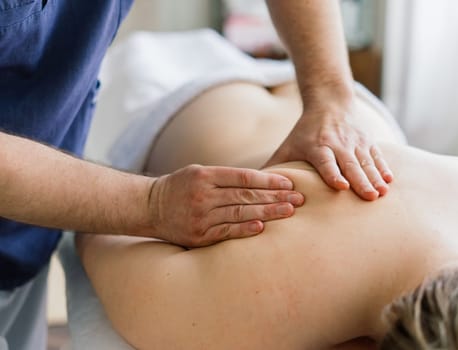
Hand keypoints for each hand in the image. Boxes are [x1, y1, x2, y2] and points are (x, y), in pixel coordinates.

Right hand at [147, 165, 303, 246]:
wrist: (150, 207)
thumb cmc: (181, 186)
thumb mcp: (199, 172)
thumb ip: (226, 177)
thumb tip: (262, 183)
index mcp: (206, 176)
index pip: (245, 178)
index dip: (269, 181)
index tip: (289, 184)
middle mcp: (204, 195)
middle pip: (247, 196)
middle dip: (275, 198)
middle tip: (299, 200)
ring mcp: (201, 216)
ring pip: (240, 214)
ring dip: (267, 214)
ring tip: (289, 213)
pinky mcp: (198, 235)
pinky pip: (226, 232)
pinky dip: (245, 230)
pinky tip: (262, 228)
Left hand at [265, 103, 392, 199]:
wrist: (330, 103)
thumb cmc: (305, 133)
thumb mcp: (289, 146)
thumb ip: (276, 166)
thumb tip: (256, 188)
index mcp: (317, 145)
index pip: (326, 161)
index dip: (333, 173)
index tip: (340, 186)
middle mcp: (338, 142)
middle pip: (350, 163)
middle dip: (360, 180)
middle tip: (369, 197)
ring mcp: (355, 141)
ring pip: (366, 160)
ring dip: (375, 177)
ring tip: (382, 194)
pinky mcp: (367, 140)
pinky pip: (377, 155)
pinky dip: (383, 167)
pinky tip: (390, 180)